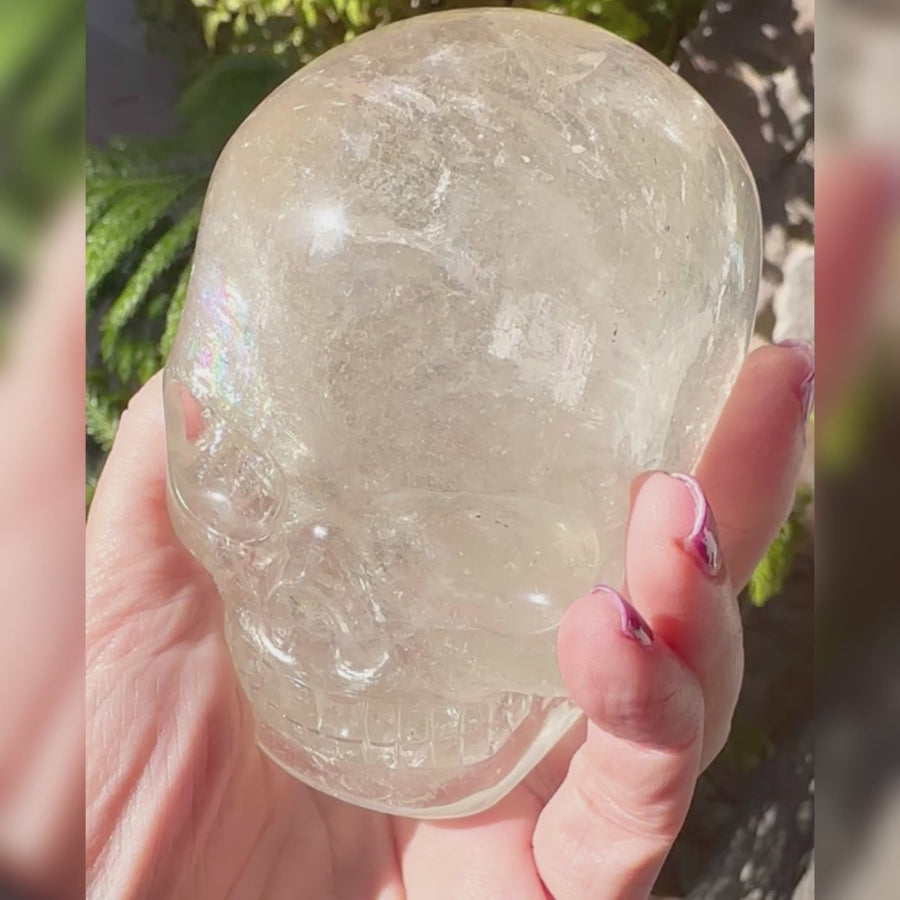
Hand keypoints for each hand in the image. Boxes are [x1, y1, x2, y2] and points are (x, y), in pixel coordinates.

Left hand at [86, 338, 809, 898]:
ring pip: (680, 686)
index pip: (561, 506)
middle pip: (655, 579)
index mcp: (430, 612)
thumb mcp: (129, 587)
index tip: (670, 332)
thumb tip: (206, 345)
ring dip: (701, 596)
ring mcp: (530, 790)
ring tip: (675, 509)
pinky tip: (610, 637)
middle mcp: (501, 689)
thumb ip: (169, 469)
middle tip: (760, 380)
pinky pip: (634, 808)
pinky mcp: (544, 886)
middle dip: (732, 480)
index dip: (634, 421)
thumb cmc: (94, 769)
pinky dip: (648, 718)